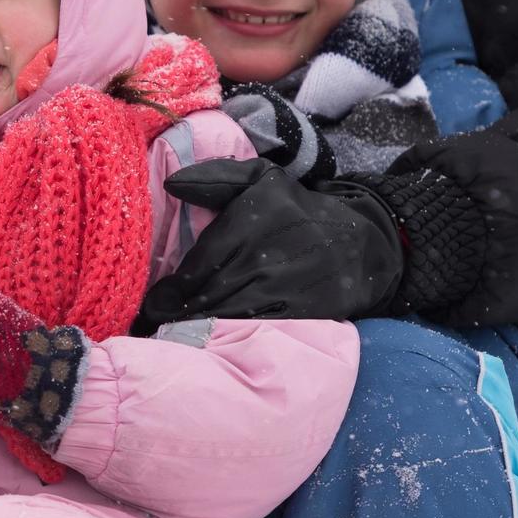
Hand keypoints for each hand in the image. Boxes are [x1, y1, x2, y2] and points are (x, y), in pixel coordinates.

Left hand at [140, 160, 404, 323]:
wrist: (363, 243)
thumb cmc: (297, 212)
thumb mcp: (262, 181)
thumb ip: (216, 178)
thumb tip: (172, 184)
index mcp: (259, 210)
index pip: (204, 257)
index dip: (176, 285)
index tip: (154, 301)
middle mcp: (274, 246)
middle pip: (213, 288)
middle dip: (181, 309)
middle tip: (155, 322)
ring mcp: (292, 280)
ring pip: (232, 309)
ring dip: (200, 324)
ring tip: (175, 333)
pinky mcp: (308, 308)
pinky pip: (259, 324)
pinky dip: (232, 333)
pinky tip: (213, 339)